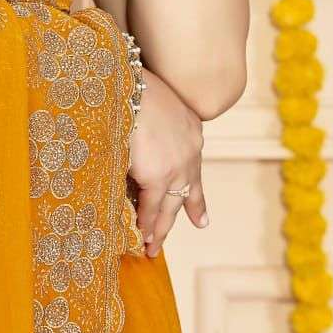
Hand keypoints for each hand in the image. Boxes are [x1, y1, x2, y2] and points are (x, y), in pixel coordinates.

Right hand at [128, 65, 208, 257]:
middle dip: (179, 215)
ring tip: (151, 246)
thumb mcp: (156, 102)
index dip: (195, 197)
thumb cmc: (134, 86)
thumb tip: (142, 133)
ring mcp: (176, 167)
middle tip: (174, 235)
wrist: (131, 87)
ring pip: (168, 205)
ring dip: (159, 228)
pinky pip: (152, 206)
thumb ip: (156, 124)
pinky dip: (146, 222)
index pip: (194, 170)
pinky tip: (140, 234)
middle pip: (184, 192)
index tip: (201, 219)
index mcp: (191, 131)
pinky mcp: (158, 177)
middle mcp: (190, 152)